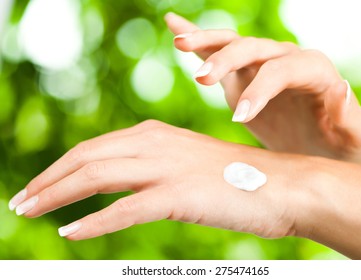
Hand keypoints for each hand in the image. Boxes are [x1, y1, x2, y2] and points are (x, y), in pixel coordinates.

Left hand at [9, 120, 303, 239]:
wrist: (282, 184)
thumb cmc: (237, 179)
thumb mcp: (187, 164)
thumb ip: (156, 168)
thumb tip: (127, 186)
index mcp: (156, 134)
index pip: (95, 147)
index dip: (62, 166)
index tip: (42, 184)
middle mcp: (156, 143)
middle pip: (87, 157)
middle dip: (49, 179)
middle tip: (22, 200)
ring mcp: (167, 167)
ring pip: (97, 176)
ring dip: (57, 195)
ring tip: (30, 211)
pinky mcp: (179, 194)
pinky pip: (124, 208)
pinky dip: (93, 221)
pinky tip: (70, 231)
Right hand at [165, 13, 360, 164]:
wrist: (320, 148)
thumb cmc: (339, 144)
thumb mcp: (353, 135)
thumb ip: (349, 115)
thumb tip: (339, 87)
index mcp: (315, 71)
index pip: (283, 71)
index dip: (260, 90)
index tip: (238, 118)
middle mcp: (287, 60)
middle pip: (254, 48)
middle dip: (227, 59)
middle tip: (201, 79)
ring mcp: (261, 66)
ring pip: (232, 43)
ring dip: (206, 42)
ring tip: (180, 42)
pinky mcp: (242, 78)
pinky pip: (217, 53)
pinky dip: (198, 42)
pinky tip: (174, 25)